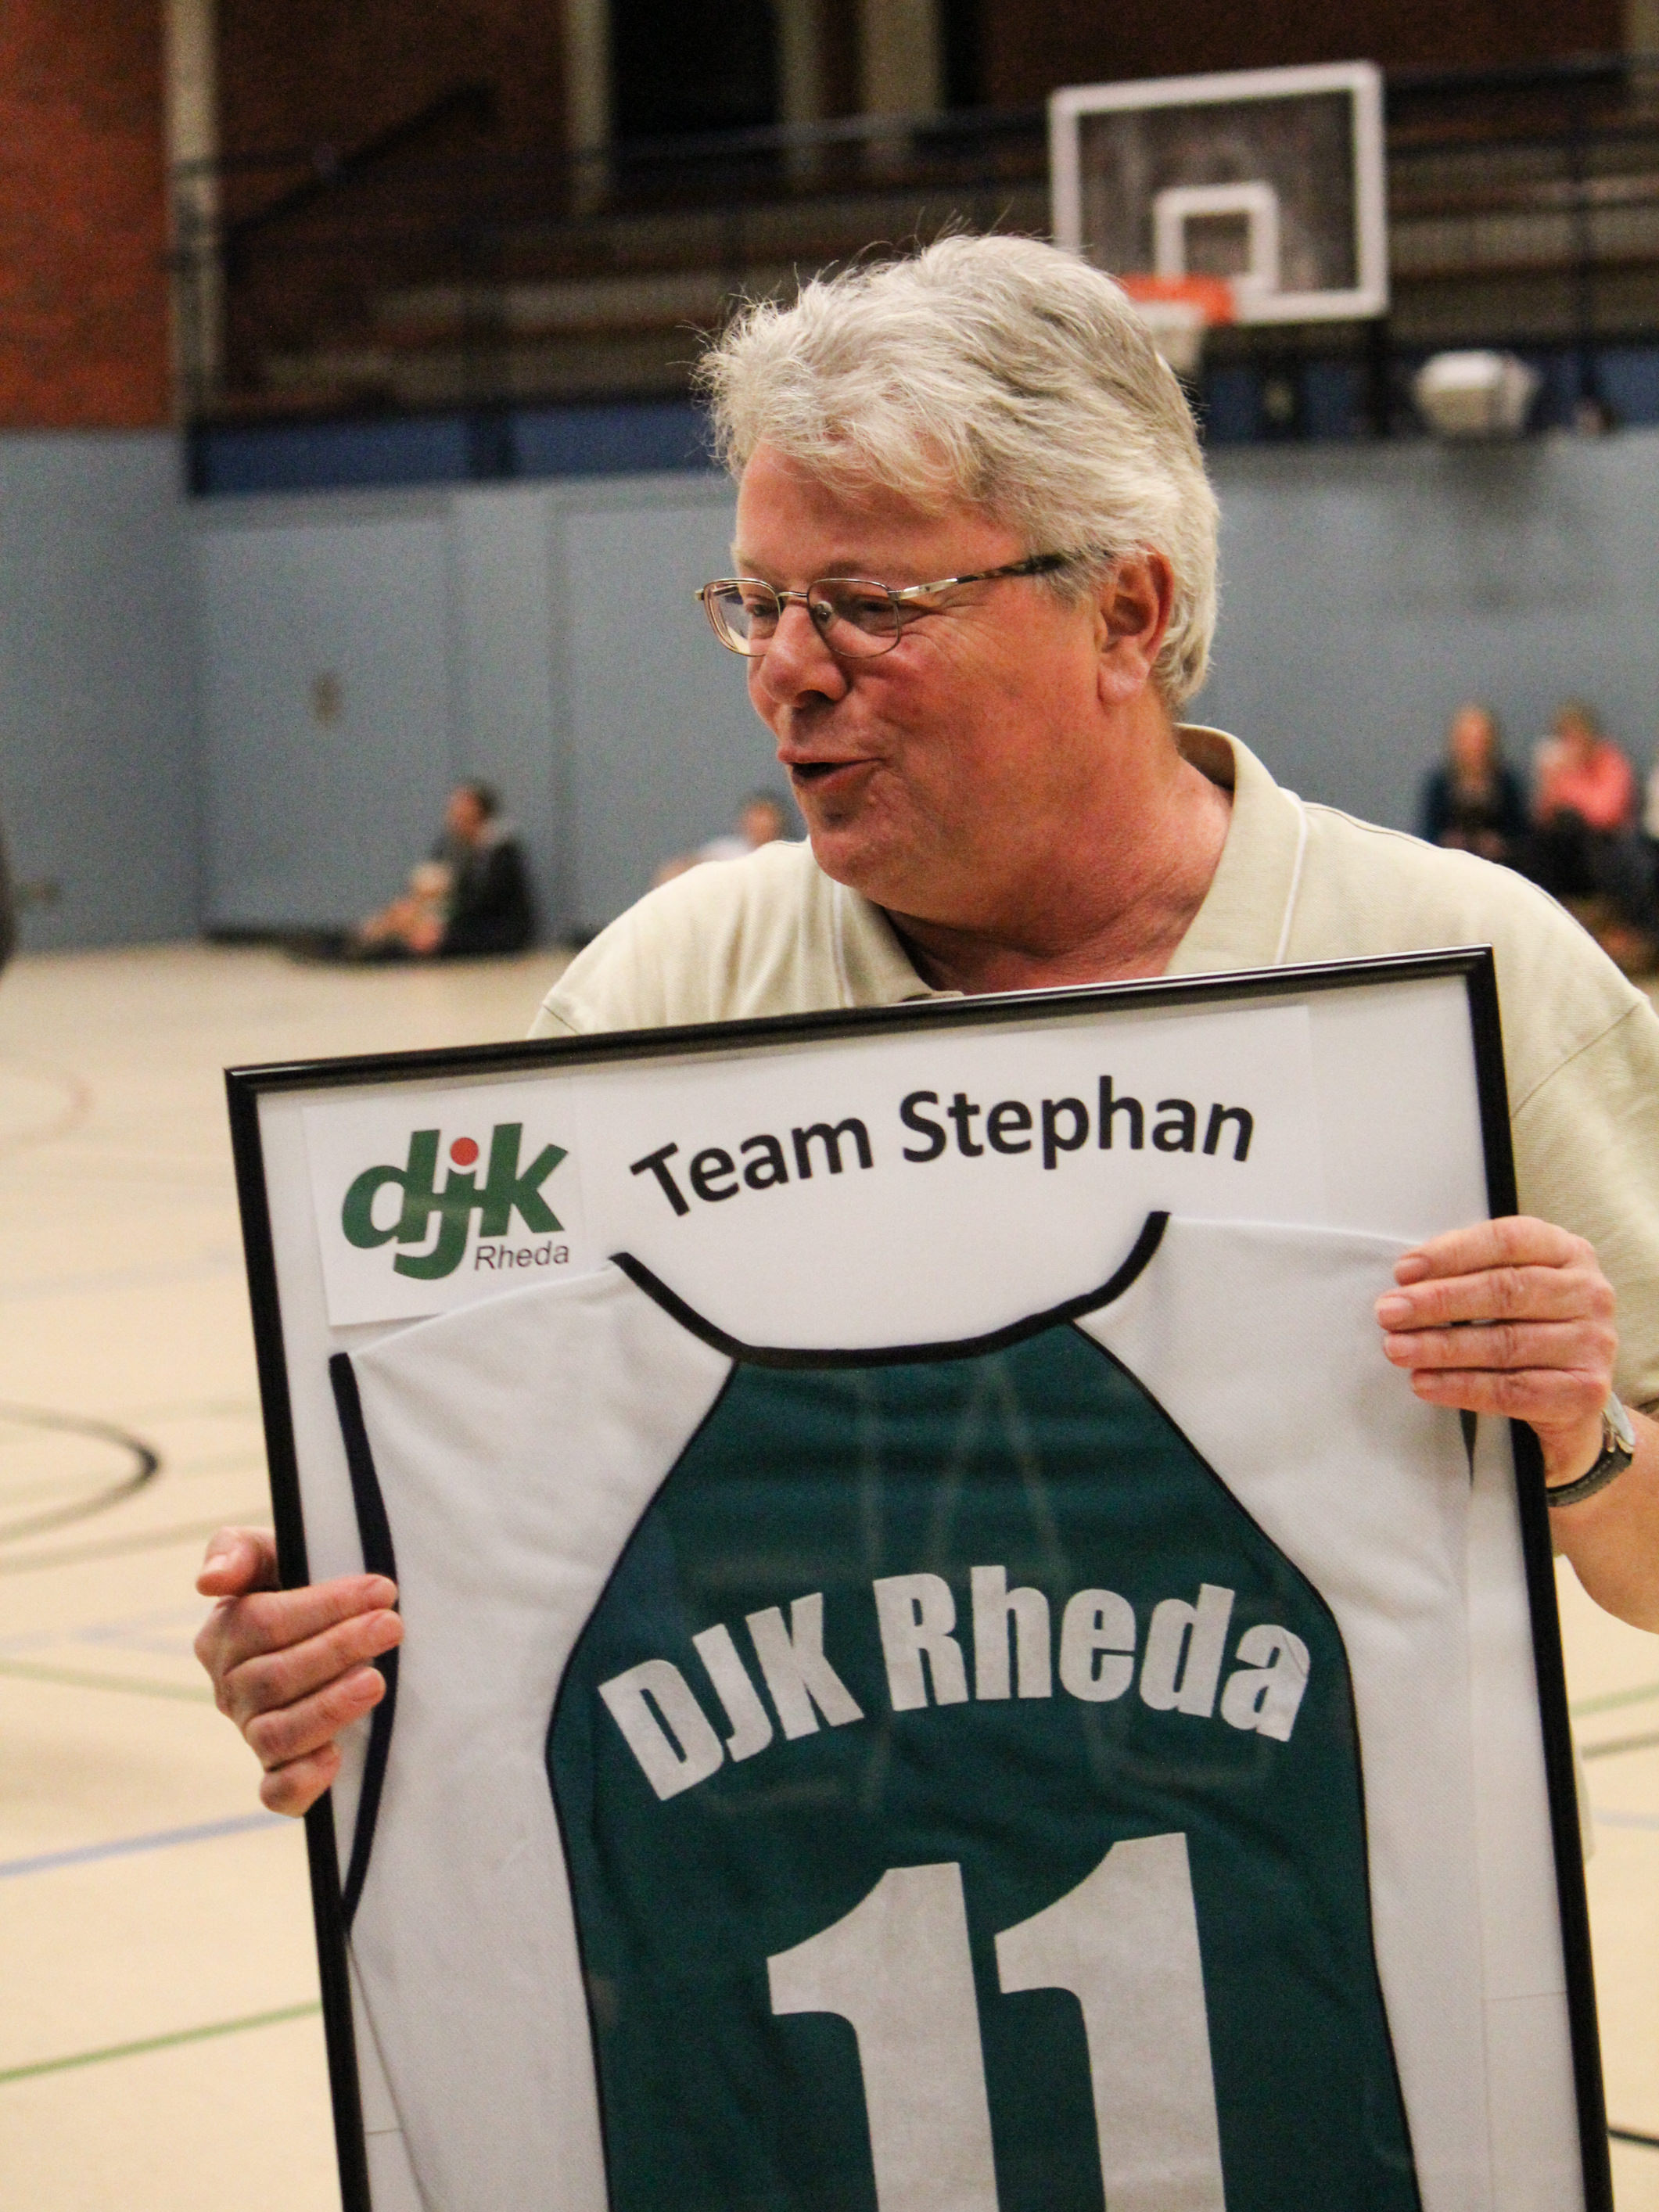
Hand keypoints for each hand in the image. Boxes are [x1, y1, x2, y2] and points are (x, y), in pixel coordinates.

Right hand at [194, 1528, 403, 1816]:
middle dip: (338, 1649)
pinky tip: (335, 1757)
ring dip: (328, 1708)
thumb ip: (236, 1551)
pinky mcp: (279, 1772)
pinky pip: (276, 1793)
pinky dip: (301, 1781)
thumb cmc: (299, 1581)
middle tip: (391, 1626)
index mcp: (225, 1635)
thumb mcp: (272, 1552)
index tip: (380, 1589)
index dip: (323, 1607)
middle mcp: (232, 1689)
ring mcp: (253, 1733)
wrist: (333, 1628)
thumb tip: (208, 1581)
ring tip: (376, 1680)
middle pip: (275, 1678)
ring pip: (276, 1735)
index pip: (263, 1623)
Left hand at [1375, 1216, 1615, 1482]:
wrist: (1572, 1395)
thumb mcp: (1509, 1286)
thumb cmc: (1528, 1326)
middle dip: (1437, 1302)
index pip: (1507, 1241)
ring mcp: (1594, 1342)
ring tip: (1396, 1348)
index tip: (1403, 1272)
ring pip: (1505, 1344)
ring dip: (1440, 1347)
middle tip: (1388, 1312)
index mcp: (1568, 1251)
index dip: (1451, 1254)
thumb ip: (1468, 1273)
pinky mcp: (1586, 1391)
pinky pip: (1513, 1390)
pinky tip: (1423, 1383)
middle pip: (1505, 1291)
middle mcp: (1589, 1292)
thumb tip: (1406, 1281)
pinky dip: (1461, 1387)